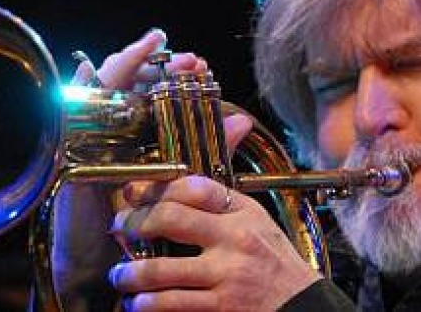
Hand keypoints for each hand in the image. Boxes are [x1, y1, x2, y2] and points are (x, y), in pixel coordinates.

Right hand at [52, 28, 209, 309]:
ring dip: (128, 65)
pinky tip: (89, 71)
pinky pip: (73, 114)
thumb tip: (243, 119)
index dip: (177, 71)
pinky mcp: (76, 148)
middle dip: (158, 62)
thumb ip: (213, 146)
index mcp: (146, 126)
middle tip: (187, 58)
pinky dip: (80, 90)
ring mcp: (95, 133)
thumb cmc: (147, 213)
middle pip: (133, 80)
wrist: (109, 254)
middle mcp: (119, 124)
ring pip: (105, 87)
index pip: (159, 87)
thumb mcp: (187, 175)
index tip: (202, 64)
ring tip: (149, 49)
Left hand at [106, 114, 321, 310]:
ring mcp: (227, 274)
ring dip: (130, 273)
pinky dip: (146, 303)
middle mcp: (235, 238)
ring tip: (121, 275)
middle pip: (170, 218)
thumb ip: (225, 195)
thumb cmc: (274, 261)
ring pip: (161, 269)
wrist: (301, 304)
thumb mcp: (257, 219)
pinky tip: (139, 302)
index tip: (132, 191)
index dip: (155, 187)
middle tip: (119, 228)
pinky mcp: (221, 306)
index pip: (194, 187)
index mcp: (243, 212)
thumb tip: (231, 127)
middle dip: (133, 223)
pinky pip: (171, 303)